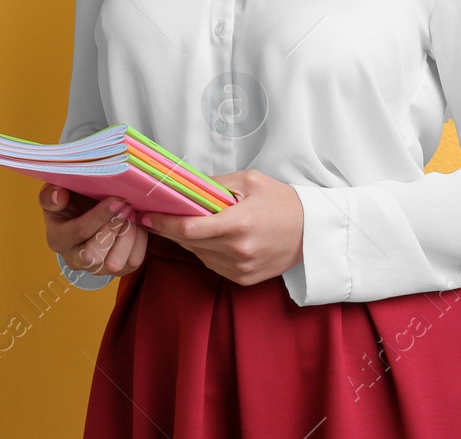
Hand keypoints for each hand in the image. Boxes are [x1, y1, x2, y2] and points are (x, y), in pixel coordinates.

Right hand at [39, 184, 148, 277]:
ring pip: (114, 263)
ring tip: (133, 214)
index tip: (117, 200)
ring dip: (128, 237)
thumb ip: (50, 194)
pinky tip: (138, 224)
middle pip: (94, 256)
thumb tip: (59, 196)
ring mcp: (96, 269)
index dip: (100, 216)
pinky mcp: (116, 271)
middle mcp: (74, 259)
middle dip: (114, 229)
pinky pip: (132, 263)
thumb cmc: (71, 202)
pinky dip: (139, 243)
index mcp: (57, 239)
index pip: (79, 232)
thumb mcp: (56, 193)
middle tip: (127, 206)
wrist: (83, 214)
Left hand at [139, 169, 304, 284]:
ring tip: (187, 222)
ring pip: (198, 254)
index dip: (164, 223)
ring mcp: (241, 269)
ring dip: (188, 240)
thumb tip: (185, 185)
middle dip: (170, 229)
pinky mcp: (244, 279)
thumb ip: (215, 184)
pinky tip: (212, 237)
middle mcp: (238, 251)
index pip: (189, 228)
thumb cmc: (282, 202)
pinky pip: (212, 264)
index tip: (147, 213)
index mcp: (239, 224)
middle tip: (155, 214)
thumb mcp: (250, 181)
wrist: (313, 232)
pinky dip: (205, 251)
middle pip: (189, 242)